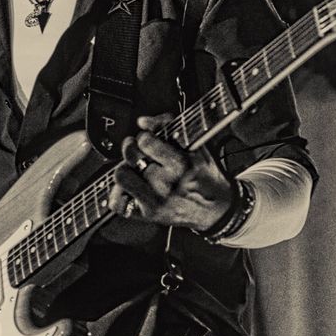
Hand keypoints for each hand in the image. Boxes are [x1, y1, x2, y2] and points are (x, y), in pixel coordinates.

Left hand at [109, 112, 235, 232]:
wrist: (217, 209)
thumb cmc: (206, 176)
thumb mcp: (196, 147)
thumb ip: (169, 127)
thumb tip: (143, 121)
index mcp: (180, 165)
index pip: (146, 142)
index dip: (144, 137)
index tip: (147, 139)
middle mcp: (166, 184)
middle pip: (131, 157)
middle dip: (131, 148)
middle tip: (136, 150)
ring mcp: (155, 200)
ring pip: (121, 176)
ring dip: (125, 169)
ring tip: (134, 169)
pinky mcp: (148, 215)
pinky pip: (118, 203)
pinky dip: (119, 194)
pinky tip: (130, 188)